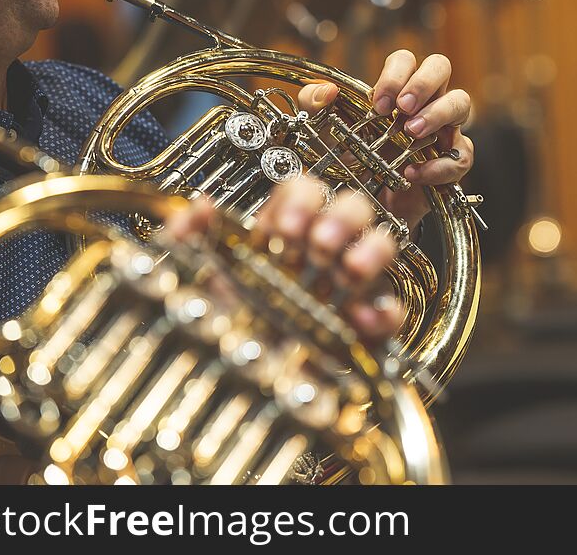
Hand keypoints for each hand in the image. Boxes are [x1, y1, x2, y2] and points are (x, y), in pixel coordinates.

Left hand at [164, 177, 403, 344]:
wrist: (235, 386)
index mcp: (283, 236)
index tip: (283, 227)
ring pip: (382, 245)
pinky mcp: (366, 327)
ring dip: (370, 250)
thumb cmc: (219, 328)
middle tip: (317, 244)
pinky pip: (391, 310)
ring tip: (347, 271)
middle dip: (339, 218)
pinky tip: (360, 318)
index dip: (300, 199)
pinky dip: (384, 311)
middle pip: (352, 207)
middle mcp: (321, 255)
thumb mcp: (190, 280)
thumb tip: (200, 208)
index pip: (306, 191)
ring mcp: (348, 286)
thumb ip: (184, 240)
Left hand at [298, 50, 473, 228]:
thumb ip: (313, 104)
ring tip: (413, 132)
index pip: (406, 60)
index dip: (395, 75)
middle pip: (440, 66)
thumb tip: (326, 91)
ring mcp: (443, 129)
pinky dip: (437, 165)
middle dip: (423, 83)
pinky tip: (413, 172)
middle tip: (403, 108)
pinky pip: (460, 156)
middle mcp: (425, 102)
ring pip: (461, 102)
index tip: (378, 103)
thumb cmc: (353, 159)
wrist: (366, 202)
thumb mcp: (324, 131)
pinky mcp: (451, 162)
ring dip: (438, 113)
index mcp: (397, 89)